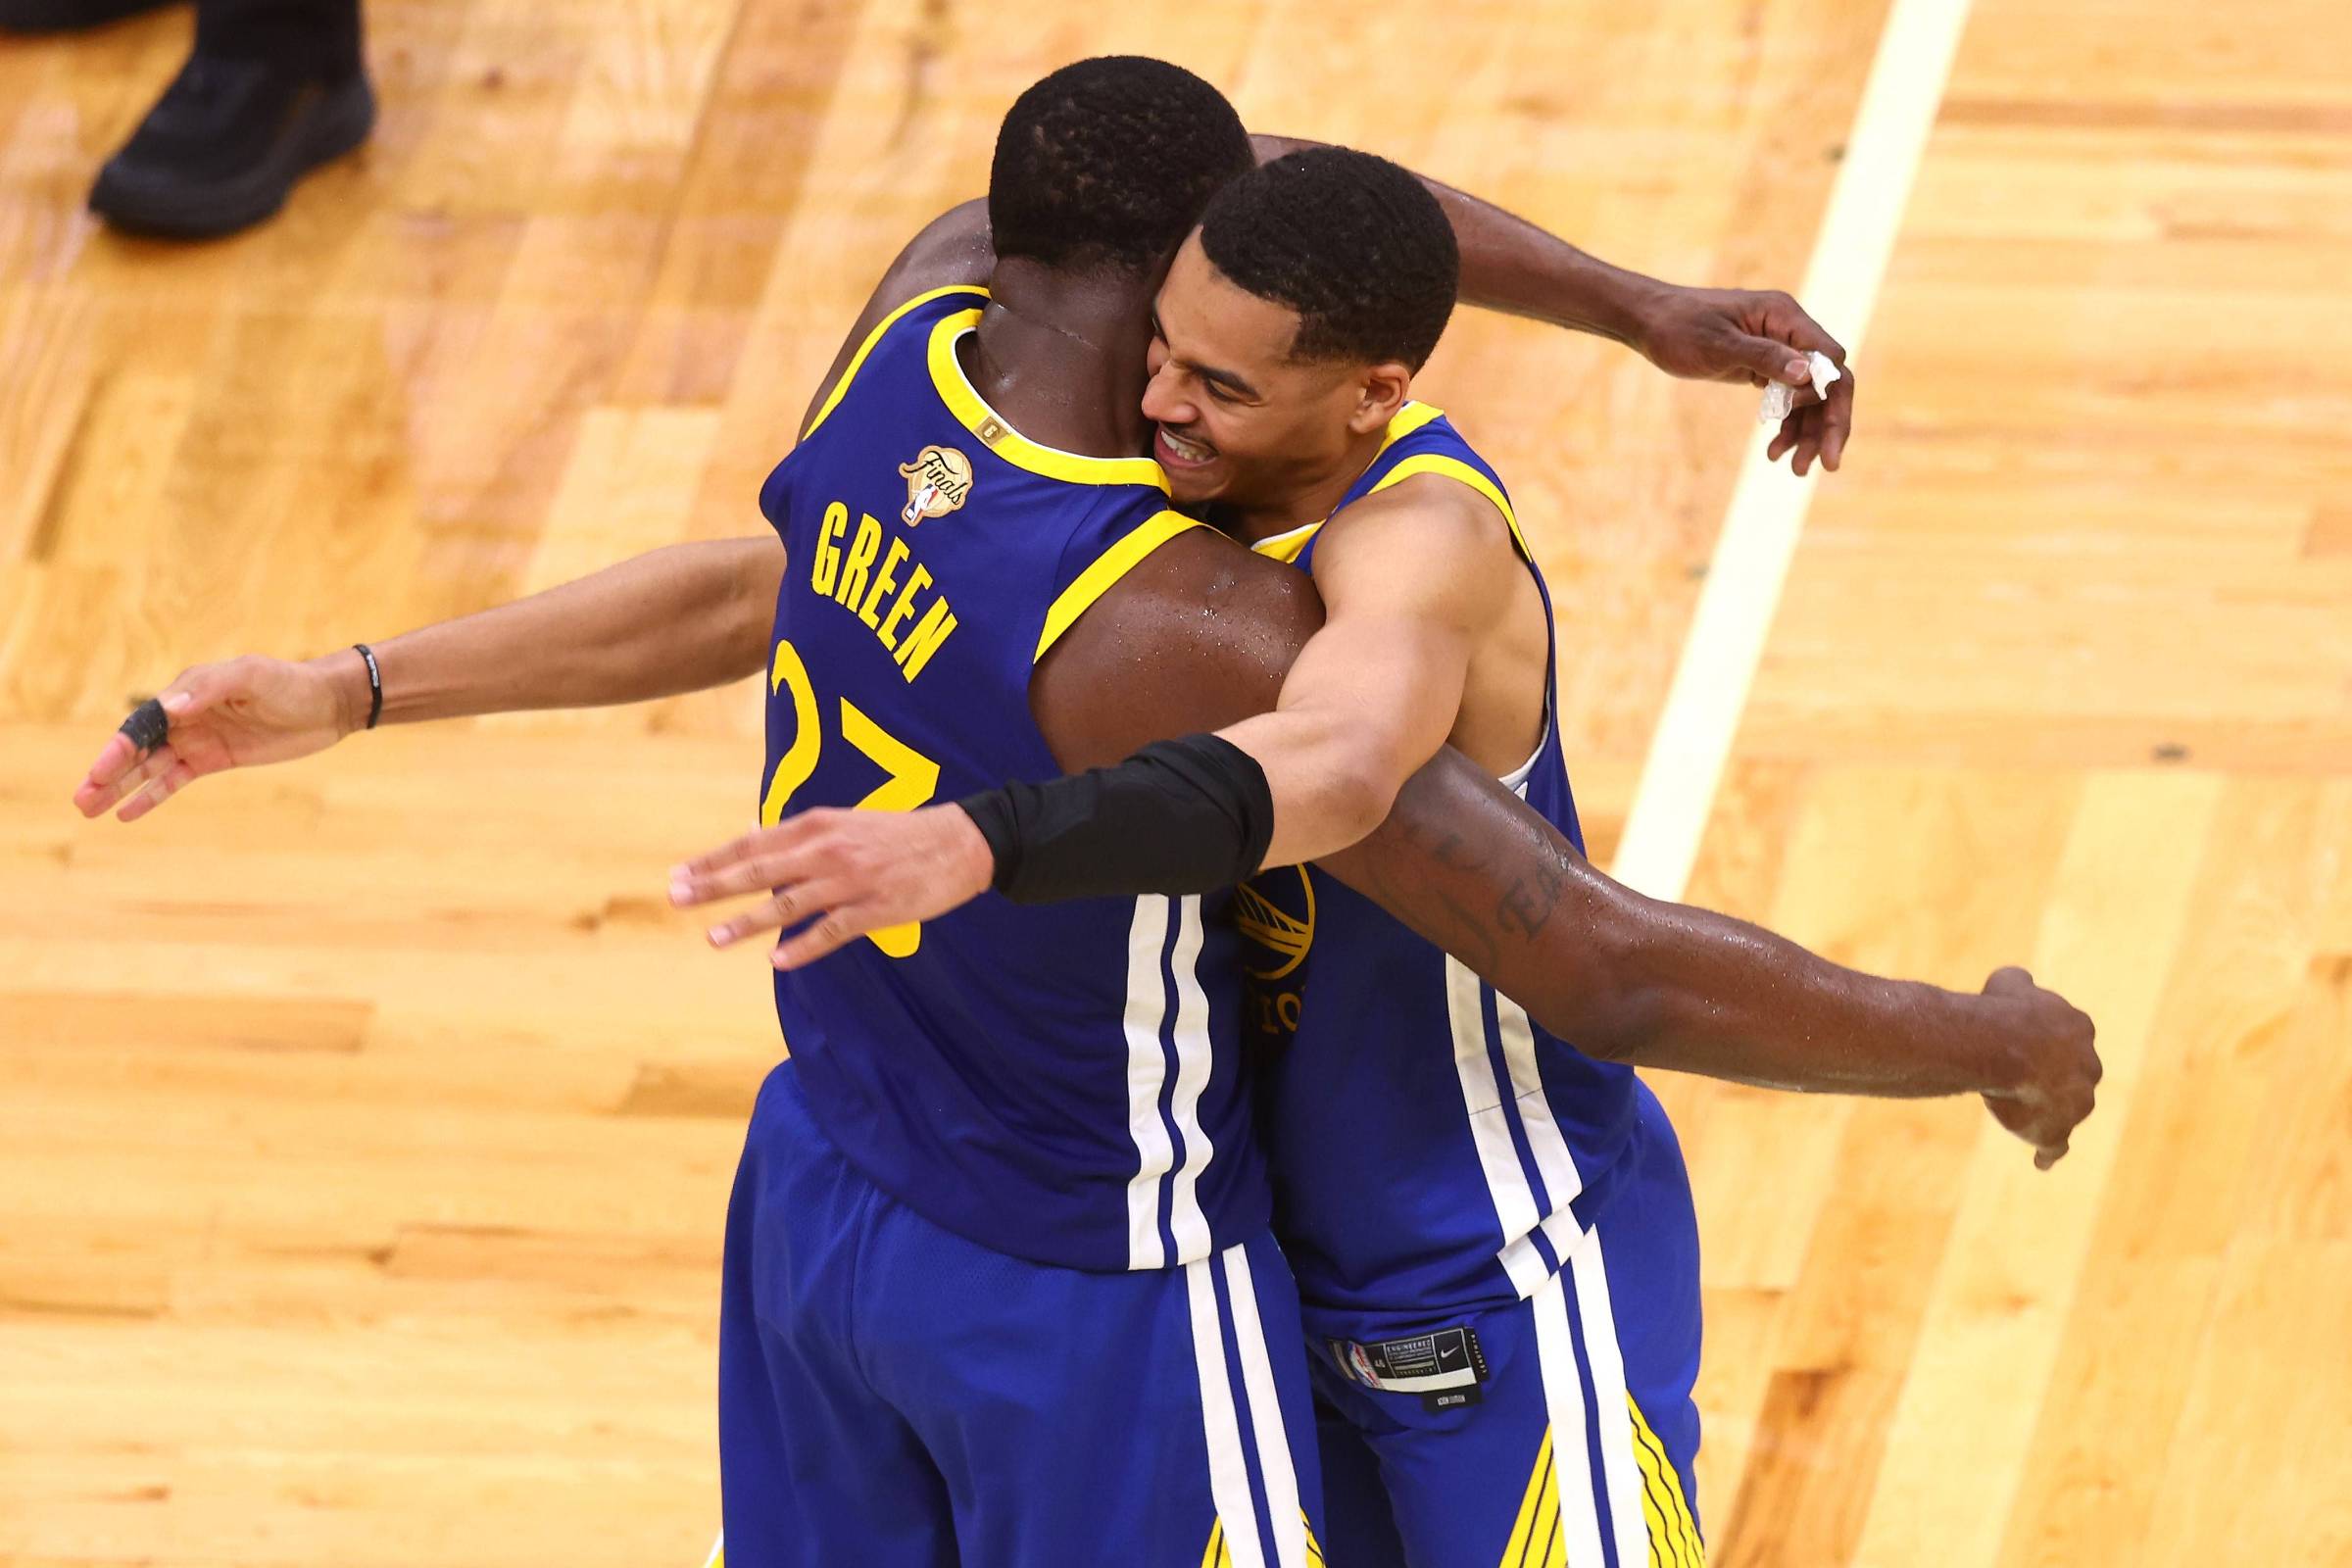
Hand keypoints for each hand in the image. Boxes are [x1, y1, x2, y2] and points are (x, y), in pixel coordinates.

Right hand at [72, 652, 362, 822]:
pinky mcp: (214, 759)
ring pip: (149, 768)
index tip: (99, 772)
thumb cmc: (288, 683)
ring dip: (119, 788)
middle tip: (80, 800)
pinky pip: (175, 781)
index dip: (119, 749)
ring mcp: (197, 740)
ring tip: (88, 810)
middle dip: (107, 774)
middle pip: (137, 750)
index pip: (143, 724)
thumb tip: (172, 704)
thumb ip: (210, 687)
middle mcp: (184, 716)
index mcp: (186, 693)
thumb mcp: (252, 677)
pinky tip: (126, 814)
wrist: (327, 703)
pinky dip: (151, 796)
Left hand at [669, 803, 995, 969]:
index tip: (679, 874)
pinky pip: (832, 930)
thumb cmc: (896, 833)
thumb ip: (796, 835)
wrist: (960, 842)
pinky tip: (777, 959)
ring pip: (789, 902)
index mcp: (818, 825)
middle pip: (761, 869)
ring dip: (748, 921)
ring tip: (714, 938)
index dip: (714, 860)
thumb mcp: (843, 821)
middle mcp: (828, 850)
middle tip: (677, 898)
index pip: (753, 844)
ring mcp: (851, 880)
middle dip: (715, 885)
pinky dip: (803, 946)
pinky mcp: (876, 908)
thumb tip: (749, 834)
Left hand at [1631, 284, 1854, 475]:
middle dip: (1829, 424)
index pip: (1828, 358)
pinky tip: (1776, 452)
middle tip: (1828, 464)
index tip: (1799, 417)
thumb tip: (1807, 373)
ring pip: (1810, 396)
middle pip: (1827, 382)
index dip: (1828, 393)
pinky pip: (1789, 398)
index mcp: (1784, 316)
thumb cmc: (1679, 327)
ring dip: (1808, 433)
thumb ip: (1763, 356)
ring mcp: (1779, 350)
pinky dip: (1787, 425)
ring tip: (1797, 470)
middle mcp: (1789, 331)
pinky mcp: (1765, 367)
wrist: (1651, 323)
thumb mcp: (1718, 345)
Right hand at [1975, 966, 2101, 1169]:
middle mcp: (2088, 1067)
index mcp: (2079, 1028)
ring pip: (2067, 1112)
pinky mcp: (2057, 1131)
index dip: (2044, 1042)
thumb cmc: (2002, 1010)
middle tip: (2019, 1079)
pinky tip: (2041, 1163)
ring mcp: (2077, 1103)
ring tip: (2018, 1116)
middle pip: (2075, 1077)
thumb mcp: (2009, 981)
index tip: (2023, 1043)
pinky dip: (2048, 1154)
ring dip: (2047, 1113)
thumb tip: (2021, 981)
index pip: (2069, 1038)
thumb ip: (2020, 985)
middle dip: (2054, 1079)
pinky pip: (2055, 1147)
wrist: (2001, 1045)